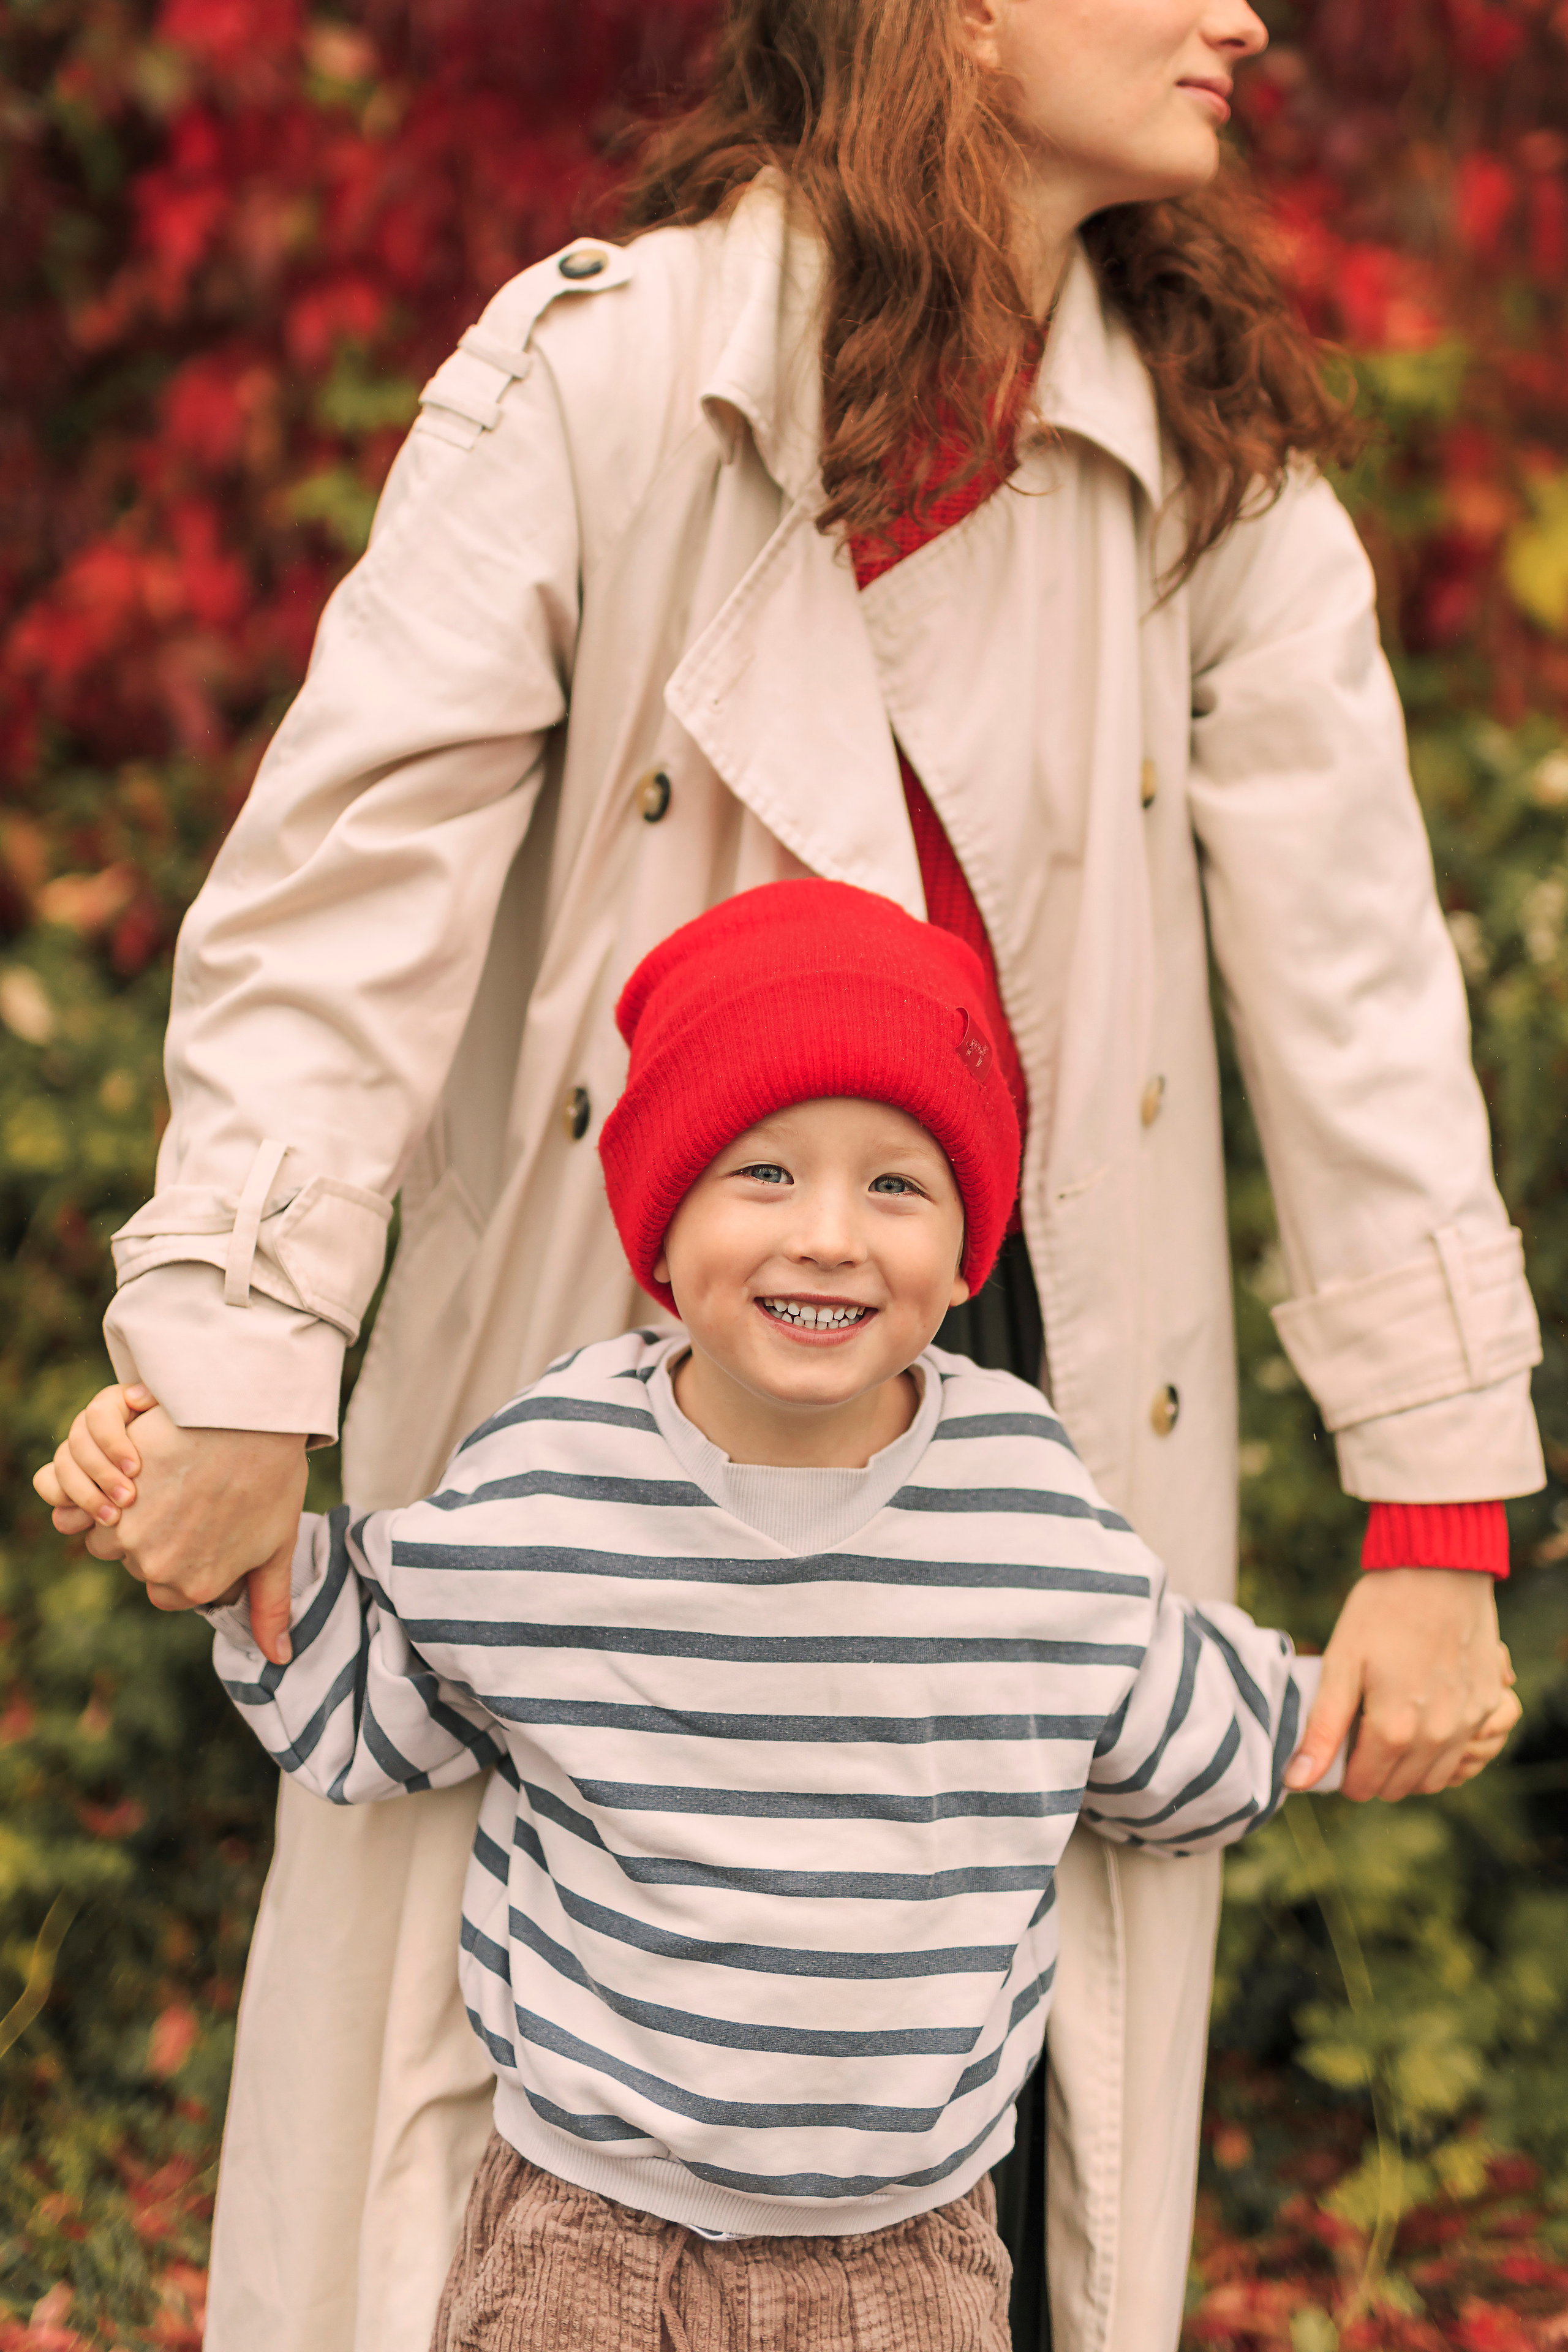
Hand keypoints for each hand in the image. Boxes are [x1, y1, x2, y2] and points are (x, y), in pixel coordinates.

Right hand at [34, 1385, 307, 1666]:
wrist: (249, 1416)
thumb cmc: (271, 1479)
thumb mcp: (278, 1546)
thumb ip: (271, 1605)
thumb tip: (279, 1658)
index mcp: (195, 1586)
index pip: (170, 1589)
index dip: (186, 1558)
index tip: (204, 1526)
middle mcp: (157, 1568)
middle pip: (139, 1562)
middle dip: (158, 1537)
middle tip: (190, 1499)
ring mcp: (129, 1533)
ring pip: (109, 1536)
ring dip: (127, 1517)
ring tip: (164, 1483)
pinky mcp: (108, 1493)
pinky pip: (86, 1507)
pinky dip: (99, 1494)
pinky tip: (134, 1471)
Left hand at [1285, 1568, 1514, 1799]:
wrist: (1439, 1569)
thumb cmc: (1382, 1611)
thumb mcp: (1341, 1664)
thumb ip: (1321, 1730)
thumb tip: (1295, 1782)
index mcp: (1394, 1730)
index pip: (1364, 1786)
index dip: (1344, 1773)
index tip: (1337, 1746)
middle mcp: (1436, 1737)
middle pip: (1398, 1788)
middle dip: (1374, 1773)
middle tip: (1359, 1736)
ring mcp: (1468, 1724)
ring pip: (1434, 1779)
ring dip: (1408, 1769)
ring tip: (1387, 1731)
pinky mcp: (1487, 1706)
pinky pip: (1464, 1753)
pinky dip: (1440, 1751)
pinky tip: (1421, 1719)